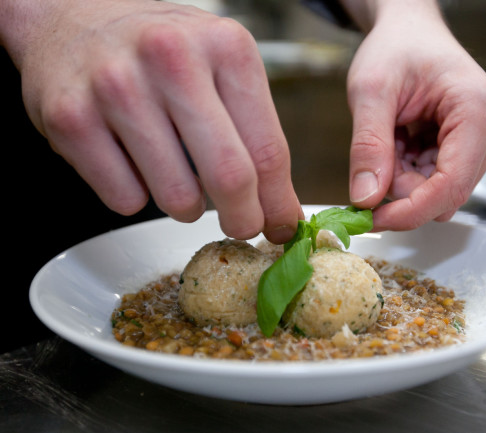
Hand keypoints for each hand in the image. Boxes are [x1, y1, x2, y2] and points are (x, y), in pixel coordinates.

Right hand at [1, 0, 301, 242]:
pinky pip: (125, 199)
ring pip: (176, 197)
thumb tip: (277, 206)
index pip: (268, 149)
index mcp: (225, 46)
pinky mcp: (71, 118)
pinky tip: (134, 165)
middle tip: (241, 226)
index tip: (281, 226)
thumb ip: (254, 128)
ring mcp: (117, 87)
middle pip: (229, 177)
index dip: (278, 203)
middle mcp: (172, 59)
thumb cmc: (161, 49)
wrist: (73, 16)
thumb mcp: (221, 64)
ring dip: (187, 207)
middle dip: (243, 219)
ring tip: (179, 181)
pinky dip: (137, 197)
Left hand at [342, 0, 485, 230]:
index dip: (409, 212)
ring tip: (391, 136)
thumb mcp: (371, 91)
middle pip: (445, 193)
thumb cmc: (397, 48)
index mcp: (478, 110)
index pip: (450, 186)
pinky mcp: (475, 150)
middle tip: (375, 152)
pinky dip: (409, 171)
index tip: (370, 220)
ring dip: (404, 178)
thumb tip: (366, 199)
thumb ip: (368, 146)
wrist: (410, 31)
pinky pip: (437, 182)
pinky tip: (402, 141)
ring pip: (439, 192)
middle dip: (401, 187)